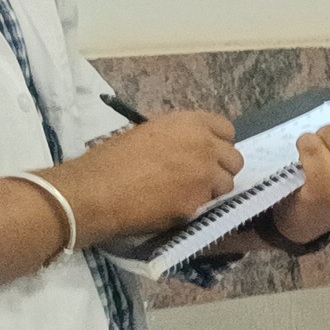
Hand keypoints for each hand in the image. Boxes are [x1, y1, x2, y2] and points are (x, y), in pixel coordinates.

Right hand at [53, 110, 241, 240]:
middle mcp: (205, 146)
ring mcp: (205, 176)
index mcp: (190, 123)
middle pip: (234, 159)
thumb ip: (176, 136)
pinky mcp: (198, 204)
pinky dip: (196, 206)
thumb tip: (186, 144)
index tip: (208, 151)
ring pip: (226, 185)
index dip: (218, 142)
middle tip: (201, 175)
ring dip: (212, 189)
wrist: (95, 191)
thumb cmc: (111, 158)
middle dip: (221, 167)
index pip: (226, 130)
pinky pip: (208, 205)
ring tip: (186, 192)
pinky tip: (174, 205)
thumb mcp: (146, 132)